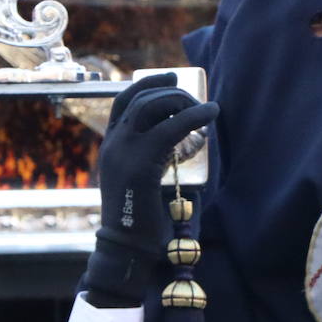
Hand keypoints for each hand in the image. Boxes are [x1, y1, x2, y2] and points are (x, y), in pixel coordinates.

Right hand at [83, 75, 218, 305]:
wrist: (127, 246)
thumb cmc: (140, 218)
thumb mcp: (141, 179)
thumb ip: (150, 157)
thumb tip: (176, 140)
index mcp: (110, 145)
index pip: (123, 100)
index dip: (147, 82)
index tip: (171, 75)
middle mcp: (113, 143)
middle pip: (141, 98)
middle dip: (172, 90)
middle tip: (196, 99)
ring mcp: (123, 151)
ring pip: (152, 106)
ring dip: (183, 101)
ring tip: (204, 109)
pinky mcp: (140, 163)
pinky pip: (170, 128)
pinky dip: (194, 116)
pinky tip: (210, 114)